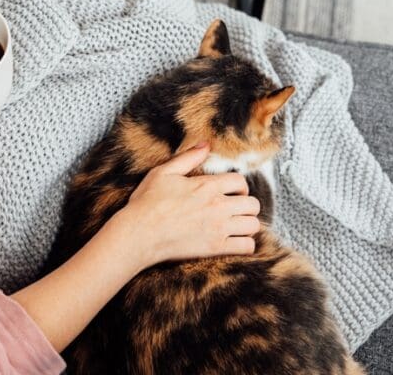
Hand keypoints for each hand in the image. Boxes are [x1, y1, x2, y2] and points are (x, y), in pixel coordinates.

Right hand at [107, 142, 259, 267]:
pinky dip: (246, 244)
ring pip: (253, 225)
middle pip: (253, 204)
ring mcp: (218, 227)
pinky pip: (247, 246)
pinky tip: (236, 242)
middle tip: (236, 209)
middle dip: (247, 205)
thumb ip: (188, 158)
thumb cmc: (147, 203)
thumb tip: (206, 145)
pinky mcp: (215, 247)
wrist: (139, 234)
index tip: (233, 192)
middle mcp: (218, 205)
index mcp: (207, 185)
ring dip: (247, 224)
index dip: (240, 186)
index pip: (240, 181)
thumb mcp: (163, 173)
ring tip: (237, 226)